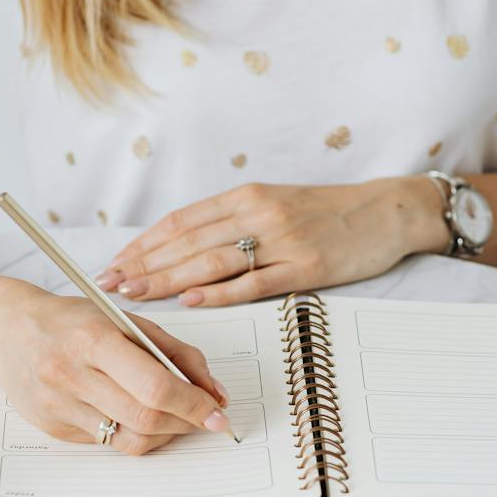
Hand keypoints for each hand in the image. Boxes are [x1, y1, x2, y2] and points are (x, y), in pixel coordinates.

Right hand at [0, 289, 231, 454]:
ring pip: (129, 440)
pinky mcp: (54, 429)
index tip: (217, 412)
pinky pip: (107, 443)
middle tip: (206, 420)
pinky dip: (134, 434)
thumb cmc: (71, 321)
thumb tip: (214, 392)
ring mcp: (59, 406)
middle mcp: (72, 375)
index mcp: (94, 339)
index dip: (194, 404)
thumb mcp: (125, 320)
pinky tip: (138, 417)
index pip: (155, 386)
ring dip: (164, 435)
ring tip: (176, 420)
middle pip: (145, 418)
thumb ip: (175, 352)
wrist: (8, 331)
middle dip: (186, 423)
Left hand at [96, 177, 451, 306]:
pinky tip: (191, 299)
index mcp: (246, 196)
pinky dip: (219, 291)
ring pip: (211, 261)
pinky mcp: (305, 266)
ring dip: (167, 279)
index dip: (144, 244)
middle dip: (143, 265)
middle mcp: (258, 214)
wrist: (386, 211)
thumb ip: (231, 223)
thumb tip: (182, 249)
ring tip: (134, 294)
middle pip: (187, 241)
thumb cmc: (327, 213)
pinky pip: (253, 282)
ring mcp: (282, 240)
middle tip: (109, 284)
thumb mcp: (273, 205)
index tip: (115, 263)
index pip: (181, 222)